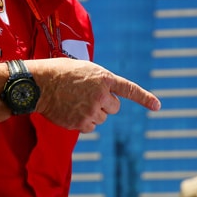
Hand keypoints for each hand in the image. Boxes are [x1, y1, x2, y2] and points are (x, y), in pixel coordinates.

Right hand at [32, 58, 160, 132]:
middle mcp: (101, 95)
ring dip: (93, 112)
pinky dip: (84, 122)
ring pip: (102, 117)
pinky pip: (91, 127)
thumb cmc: (60, 73)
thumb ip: (100, 81)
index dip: (145, 98)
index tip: (158, 106)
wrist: (39, 84)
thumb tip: (109, 97)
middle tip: (88, 96)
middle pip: (114, 107)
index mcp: (103, 78)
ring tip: (75, 101)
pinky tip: (71, 111)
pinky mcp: (81, 123)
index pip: (129, 89)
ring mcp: (92, 110)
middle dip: (105, 104)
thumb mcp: (85, 70)